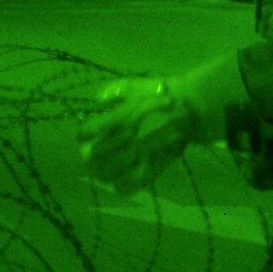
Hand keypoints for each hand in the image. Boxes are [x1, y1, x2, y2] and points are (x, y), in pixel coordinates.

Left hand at [78, 78, 198, 194]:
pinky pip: (131, 184)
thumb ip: (112, 92)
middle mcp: (127, 137)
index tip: (84, 136)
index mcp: (120, 116)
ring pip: (109, 172)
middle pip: (94, 155)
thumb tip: (97, 101)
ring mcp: (140, 154)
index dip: (82, 135)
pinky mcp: (153, 166)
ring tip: (102, 170)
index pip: (86, 132)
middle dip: (89, 156)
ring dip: (101, 172)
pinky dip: (120, 186)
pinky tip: (118, 182)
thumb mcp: (133, 85)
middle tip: (90, 156)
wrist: (191, 108)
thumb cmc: (159, 95)